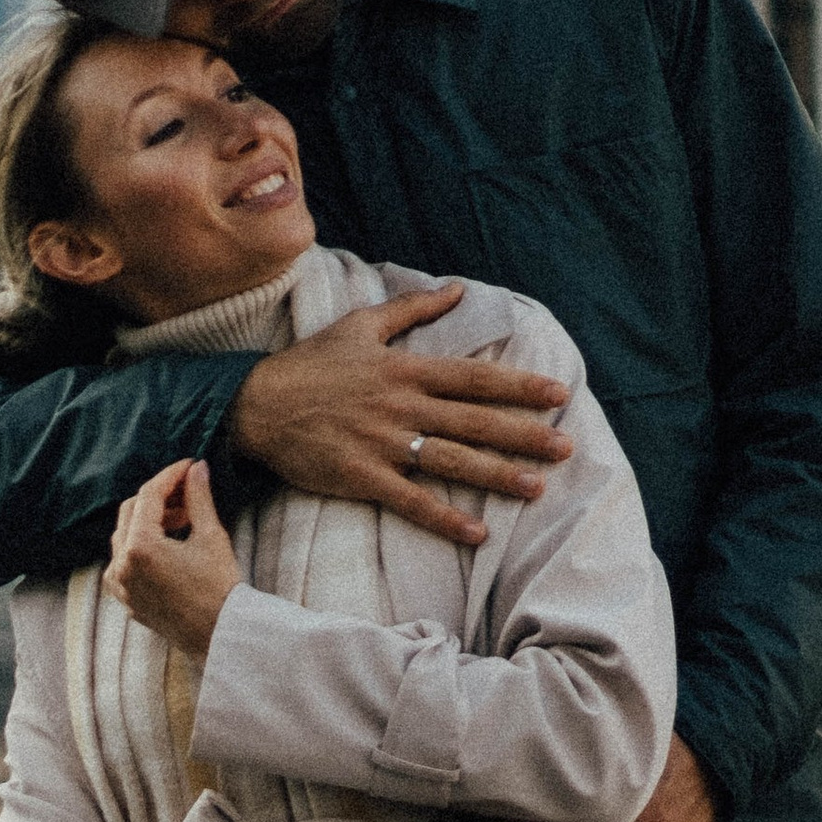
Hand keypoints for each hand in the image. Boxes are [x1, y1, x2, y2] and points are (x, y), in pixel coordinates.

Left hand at [104, 457, 239, 657]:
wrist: (220, 636)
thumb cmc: (220, 588)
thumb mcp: (211, 537)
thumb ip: (198, 498)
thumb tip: (197, 468)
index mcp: (140, 547)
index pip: (149, 495)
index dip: (170, 475)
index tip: (189, 466)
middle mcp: (122, 566)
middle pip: (131, 511)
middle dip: (159, 497)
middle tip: (188, 492)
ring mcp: (120, 585)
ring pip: (124, 535)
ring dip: (150, 520)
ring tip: (184, 519)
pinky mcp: (125, 599)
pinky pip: (123, 561)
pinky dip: (141, 546)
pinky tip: (169, 544)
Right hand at [226, 286, 571, 550]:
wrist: (254, 405)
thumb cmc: (309, 364)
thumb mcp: (360, 325)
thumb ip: (413, 309)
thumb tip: (457, 289)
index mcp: (404, 369)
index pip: (473, 378)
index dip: (518, 385)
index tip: (559, 393)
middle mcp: (400, 405)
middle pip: (473, 421)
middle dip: (524, 434)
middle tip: (567, 446)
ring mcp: (382, 443)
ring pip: (451, 460)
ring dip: (496, 475)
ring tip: (537, 487)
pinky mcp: (361, 476)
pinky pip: (410, 501)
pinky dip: (444, 517)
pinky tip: (476, 532)